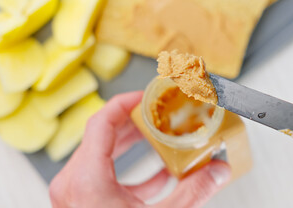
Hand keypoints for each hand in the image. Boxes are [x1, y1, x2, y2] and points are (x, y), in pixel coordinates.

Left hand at [49, 91, 230, 207]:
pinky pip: (107, 175)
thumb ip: (192, 193)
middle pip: (103, 135)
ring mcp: (76, 193)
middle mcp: (74, 182)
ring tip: (163, 134)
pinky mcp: (84, 202)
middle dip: (137, 122)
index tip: (148, 96)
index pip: (101, 121)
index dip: (127, 102)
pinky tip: (162, 172)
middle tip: (161, 112)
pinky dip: (133, 170)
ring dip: (135, 144)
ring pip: (104, 153)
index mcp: (86, 179)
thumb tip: (218, 171)